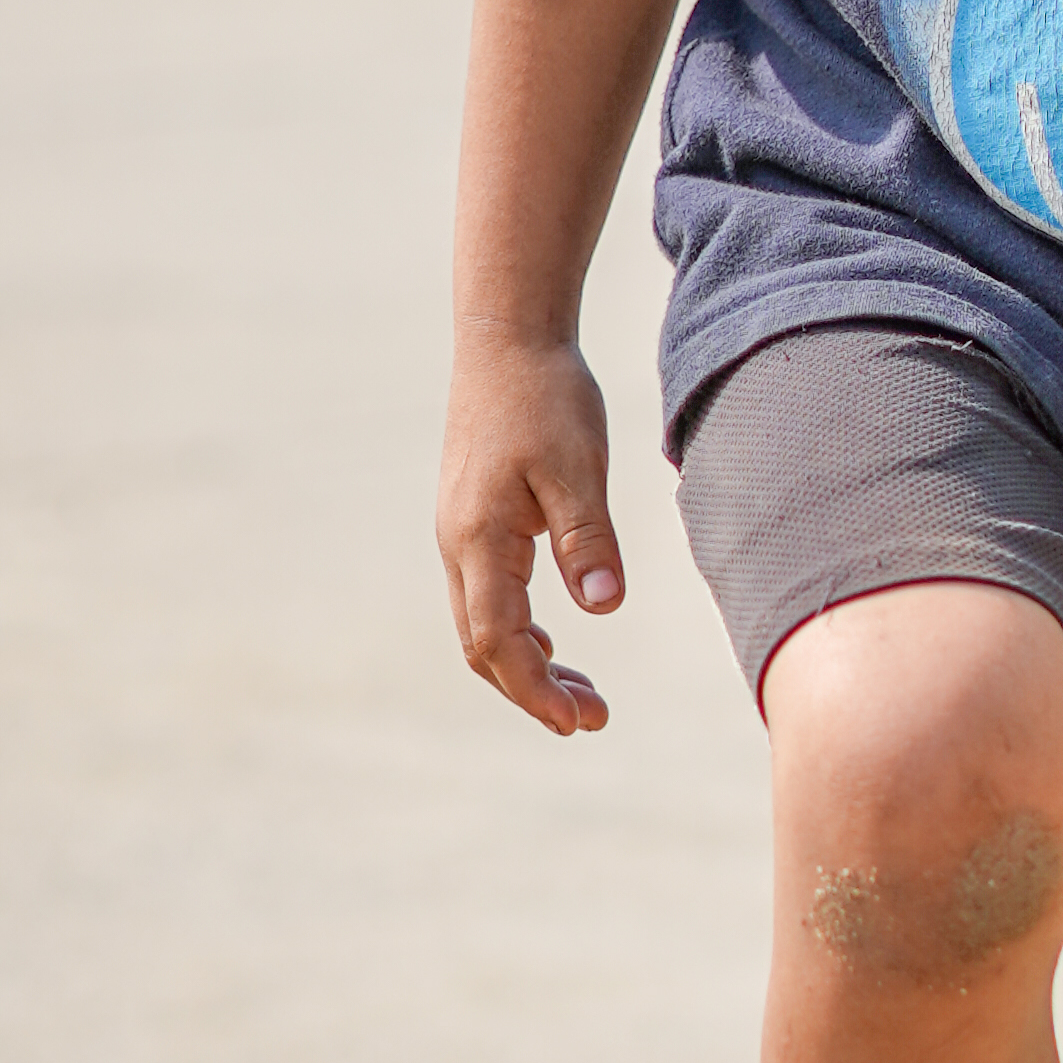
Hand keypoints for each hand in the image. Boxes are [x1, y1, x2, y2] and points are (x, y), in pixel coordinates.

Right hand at [439, 334, 628, 736]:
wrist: (507, 340)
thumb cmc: (546, 397)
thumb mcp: (579, 467)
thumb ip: (588, 540)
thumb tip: (604, 609)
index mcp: (479, 539)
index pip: (498, 641)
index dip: (535, 689)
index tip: (578, 722)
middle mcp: (459, 545)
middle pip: (484, 646)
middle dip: (534, 691)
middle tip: (595, 719)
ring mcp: (462, 534)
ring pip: (484, 623)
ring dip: (529, 665)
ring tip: (584, 695)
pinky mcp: (474, 522)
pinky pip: (487, 596)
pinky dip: (520, 630)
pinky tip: (558, 641)